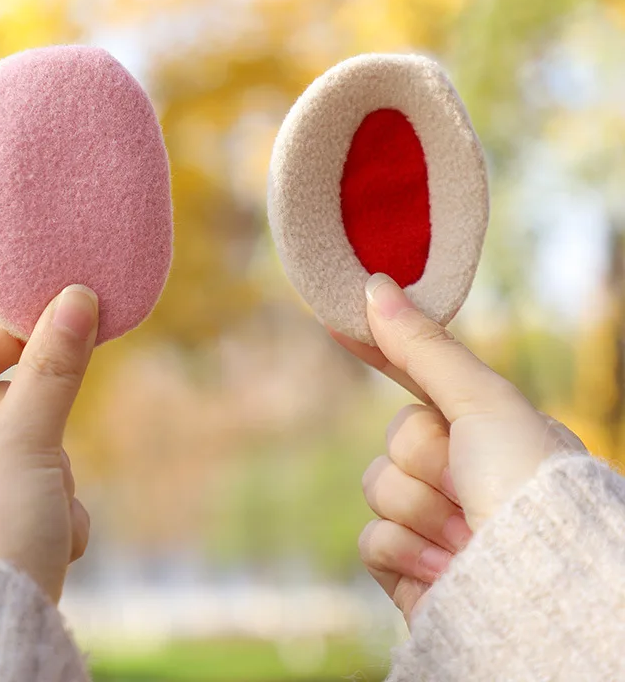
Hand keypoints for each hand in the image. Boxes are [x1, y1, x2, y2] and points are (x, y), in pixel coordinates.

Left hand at [0, 285, 98, 603]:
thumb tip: (77, 297)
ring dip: (55, 476)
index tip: (65, 323)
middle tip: (48, 455)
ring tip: (47, 513)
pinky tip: (53, 541)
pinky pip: (37, 489)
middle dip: (41, 431)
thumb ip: (54, 367)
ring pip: (30, 449)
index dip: (13, 338)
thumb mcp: (26, 439)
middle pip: (4, 406)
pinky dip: (57, 508)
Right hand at [329, 274, 585, 622]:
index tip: (338, 323)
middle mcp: (462, 473)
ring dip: (422, 512)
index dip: (380, 350)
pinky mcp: (410, 566)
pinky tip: (443, 569)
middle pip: (396, 439)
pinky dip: (406, 553)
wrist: (537, 590)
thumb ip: (423, 347)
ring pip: (380, 489)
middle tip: (472, 484)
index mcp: (486, 429)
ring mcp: (434, 521)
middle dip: (428, 461)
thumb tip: (374, 285)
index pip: (417, 377)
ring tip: (468, 535)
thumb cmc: (527, 484)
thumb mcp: (481, 402)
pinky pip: (372, 539)